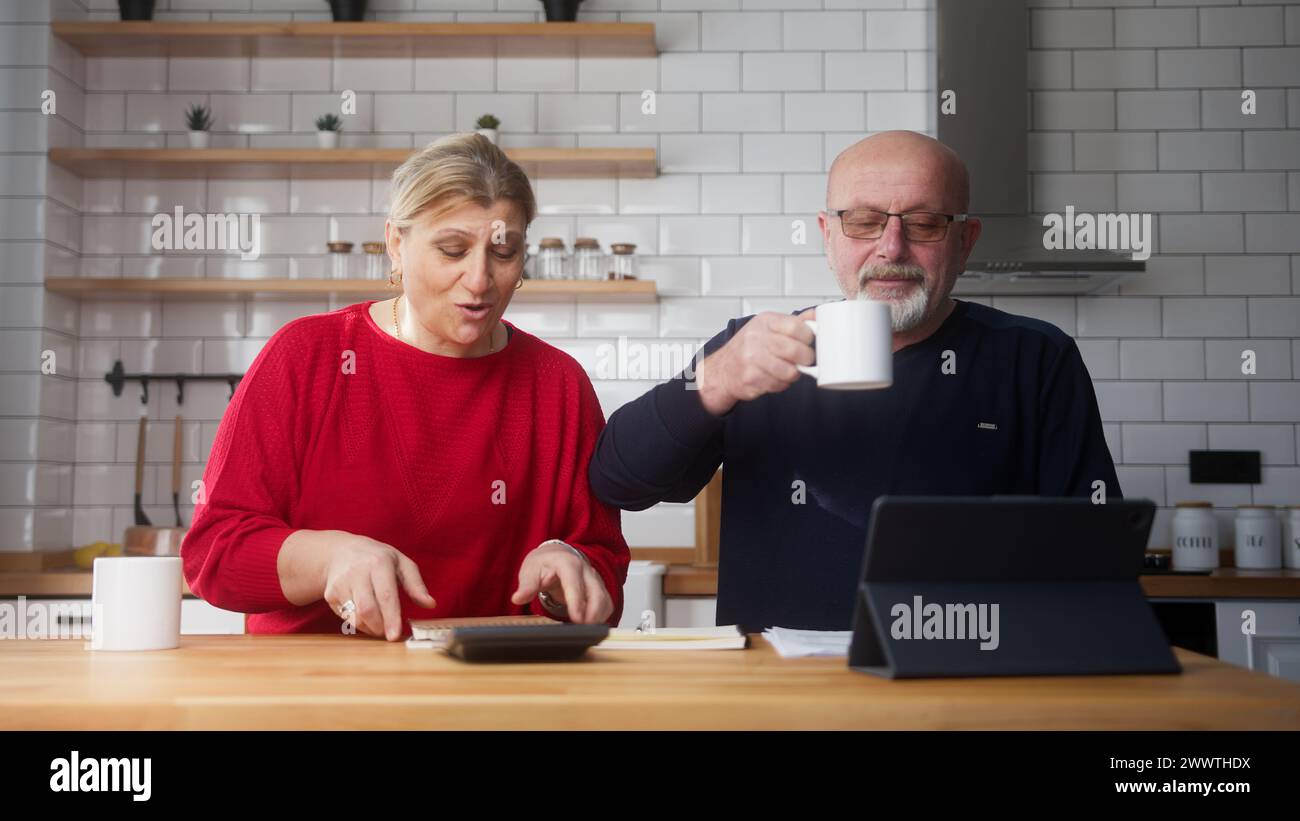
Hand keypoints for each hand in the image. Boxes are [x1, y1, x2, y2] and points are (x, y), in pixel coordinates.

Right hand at [319, 534, 435, 640]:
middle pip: (367, 609)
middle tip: (391, 633)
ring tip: (380, 624)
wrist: (340, 552)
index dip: (391, 617)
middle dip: (380, 627)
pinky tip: (366, 616)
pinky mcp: (330, 595)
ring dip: (370, 628)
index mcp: (379, 563)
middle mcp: (357, 573)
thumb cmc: (377, 559)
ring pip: (355, 617)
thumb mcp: (401, 563)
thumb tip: (430, 604)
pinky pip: (346, 618)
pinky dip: (359, 624)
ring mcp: (340, 584)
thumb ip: (416, 585)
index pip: (386, 595)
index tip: (395, 635)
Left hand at [510, 542, 612, 624]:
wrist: (555, 555)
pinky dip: (602, 615)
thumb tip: (518, 598)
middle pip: (596, 593)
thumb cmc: (543, 564)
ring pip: (604, 600)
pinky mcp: (599, 589)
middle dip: (592, 613)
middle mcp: (585, 570)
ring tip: (585, 630)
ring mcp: (594, 579)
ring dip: (597, 617)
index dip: (577, 602)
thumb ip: (526, 586)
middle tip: (582, 630)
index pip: (575, 583)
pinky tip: (590, 624)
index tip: (577, 619)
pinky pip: (606, 603)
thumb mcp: (530, 571)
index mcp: (567, 563)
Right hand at [696, 308, 815, 415]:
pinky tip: (776, 377)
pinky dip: (782, 384)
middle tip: (806, 360)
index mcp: (764, 322)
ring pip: (789, 372)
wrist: (723, 369)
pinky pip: (778, 385)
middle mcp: (755, 338)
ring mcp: (751, 359)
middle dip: (806, 358)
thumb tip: (818, 315)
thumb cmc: (750, 346)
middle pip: (794, 350)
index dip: (808, 336)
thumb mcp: (769, 327)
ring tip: (790, 370)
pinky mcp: (750, 379)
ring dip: (794, 374)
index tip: (808, 341)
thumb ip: (795, 322)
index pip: (795, 326)